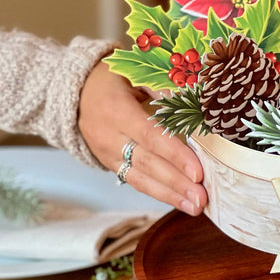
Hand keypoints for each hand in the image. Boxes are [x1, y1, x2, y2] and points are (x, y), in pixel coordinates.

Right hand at [78, 61, 206, 214]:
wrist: (76, 92)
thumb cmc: (112, 78)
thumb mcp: (134, 71)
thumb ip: (162, 88)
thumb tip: (193, 105)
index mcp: (115, 109)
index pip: (150, 136)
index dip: (174, 155)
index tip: (197, 172)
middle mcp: (108, 136)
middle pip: (147, 163)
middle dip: (176, 183)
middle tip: (202, 198)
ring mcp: (107, 154)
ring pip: (140, 179)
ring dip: (170, 195)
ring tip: (196, 207)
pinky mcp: (110, 165)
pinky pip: (135, 181)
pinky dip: (159, 193)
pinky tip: (180, 201)